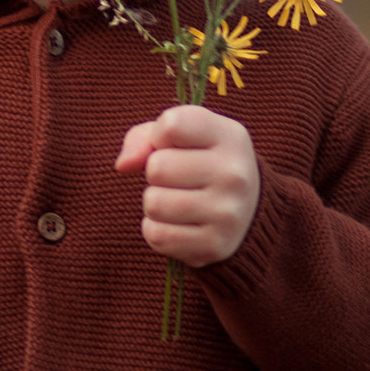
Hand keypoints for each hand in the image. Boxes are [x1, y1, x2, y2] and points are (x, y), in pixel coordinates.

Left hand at [114, 105, 259, 265]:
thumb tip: (124, 165)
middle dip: (155, 173)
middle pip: (157, 168)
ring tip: (177, 200)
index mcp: (231, 136)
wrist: (246, 212)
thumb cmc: (199, 162)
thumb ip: (144, 138)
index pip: (171, 125)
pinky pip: (157, 235)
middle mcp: (235, 174)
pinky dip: (157, 230)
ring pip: (154, 203)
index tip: (174, 145)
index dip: (159, 136)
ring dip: (155, 202)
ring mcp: (228, 213)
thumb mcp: (180, 137)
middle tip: (177, 179)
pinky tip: (178, 223)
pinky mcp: (215, 245)